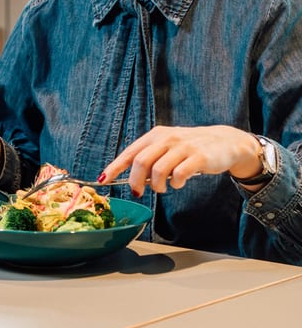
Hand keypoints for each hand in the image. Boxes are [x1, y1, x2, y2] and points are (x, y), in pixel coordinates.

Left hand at [100, 125, 261, 194]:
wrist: (224, 142)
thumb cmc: (190, 147)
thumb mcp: (167, 146)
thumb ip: (151, 158)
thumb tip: (132, 179)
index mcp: (155, 136)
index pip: (129, 152)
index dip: (115, 167)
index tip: (103, 180)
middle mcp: (167, 138)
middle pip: (141, 162)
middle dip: (135, 181)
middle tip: (138, 192)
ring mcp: (183, 147)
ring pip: (158, 170)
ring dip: (157, 185)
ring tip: (162, 188)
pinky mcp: (198, 157)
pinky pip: (179, 175)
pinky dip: (175, 183)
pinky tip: (178, 183)